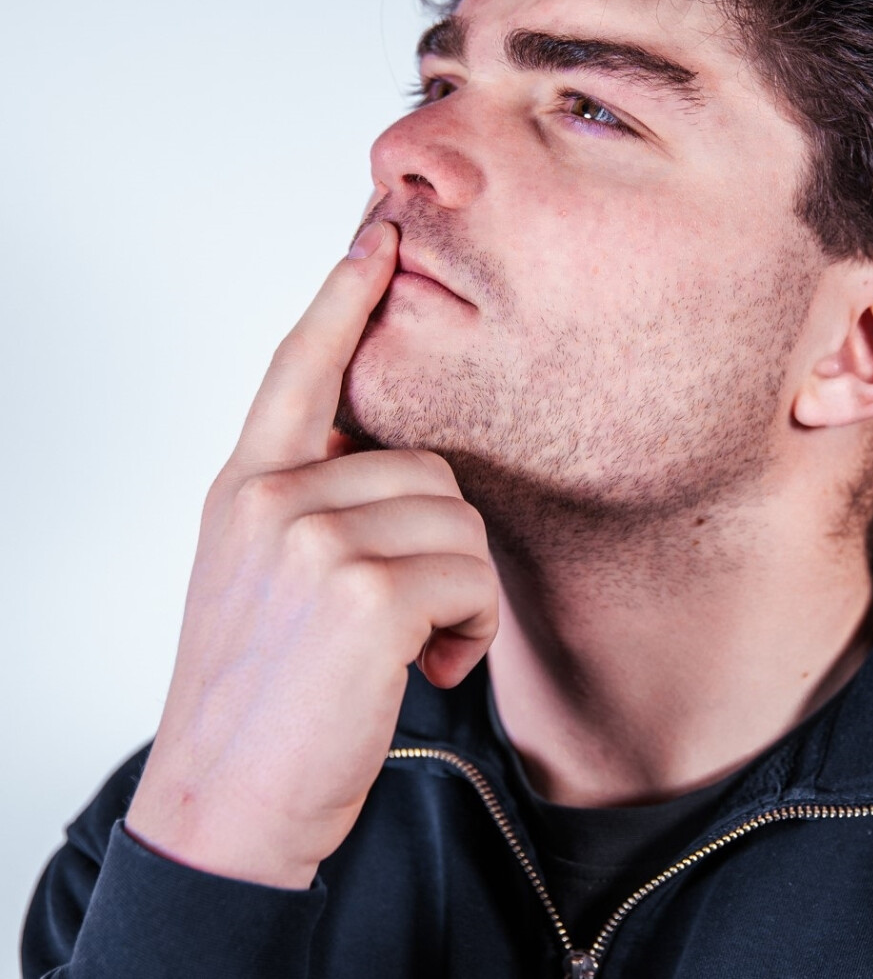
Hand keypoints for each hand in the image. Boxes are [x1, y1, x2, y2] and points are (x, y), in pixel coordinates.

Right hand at [125, 221, 497, 888]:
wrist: (228, 810)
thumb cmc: (262, 695)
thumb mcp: (261, 578)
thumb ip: (309, 504)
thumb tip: (392, 461)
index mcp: (246, 487)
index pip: (298, 367)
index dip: (343, 298)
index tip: (378, 236)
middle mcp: (271, 497)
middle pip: (428, 466)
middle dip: (439, 547)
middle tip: (402, 620)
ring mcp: (311, 538)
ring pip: (458, 520)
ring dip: (457, 595)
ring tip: (406, 650)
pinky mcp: (362, 591)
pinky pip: (471, 576)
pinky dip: (469, 633)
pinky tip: (425, 671)